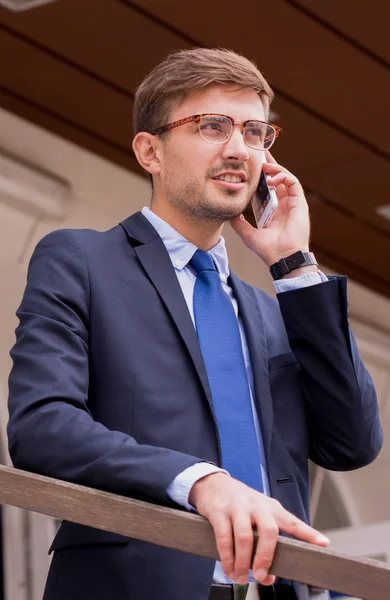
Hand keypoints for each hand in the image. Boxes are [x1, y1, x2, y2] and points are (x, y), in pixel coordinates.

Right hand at [189, 473, 328, 585]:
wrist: (213, 484)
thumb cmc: (241, 504)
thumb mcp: (258, 516)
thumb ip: (266, 544)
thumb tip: (269, 577)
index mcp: (271, 508)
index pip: (292, 521)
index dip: (308, 533)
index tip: (323, 543)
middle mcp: (257, 506)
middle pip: (269, 531)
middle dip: (266, 557)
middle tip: (261, 575)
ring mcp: (238, 508)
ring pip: (245, 537)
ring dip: (244, 562)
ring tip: (241, 577)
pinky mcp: (220, 512)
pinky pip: (224, 538)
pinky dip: (227, 558)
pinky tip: (229, 568)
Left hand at [230, 152, 310, 267]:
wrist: (282, 257)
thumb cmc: (268, 249)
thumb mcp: (248, 234)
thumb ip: (239, 224)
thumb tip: (229, 214)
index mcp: (273, 210)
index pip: (266, 187)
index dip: (259, 175)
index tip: (251, 165)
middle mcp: (283, 204)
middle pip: (276, 178)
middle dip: (269, 165)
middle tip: (260, 153)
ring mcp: (292, 203)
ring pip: (285, 177)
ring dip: (275, 169)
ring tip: (263, 167)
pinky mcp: (300, 202)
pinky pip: (293, 182)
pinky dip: (283, 176)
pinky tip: (271, 179)